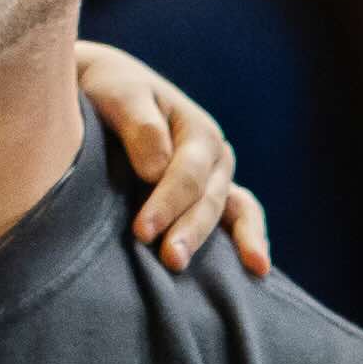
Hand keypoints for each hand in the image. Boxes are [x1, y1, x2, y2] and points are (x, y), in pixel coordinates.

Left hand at [77, 41, 275, 272]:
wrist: (109, 93)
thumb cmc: (112, 91)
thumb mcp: (120, 94)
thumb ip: (140, 126)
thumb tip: (157, 169)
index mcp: (199, 131)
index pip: (187, 175)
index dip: (167, 203)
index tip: (142, 231)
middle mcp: (215, 158)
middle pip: (209, 200)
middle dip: (191, 232)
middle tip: (171, 261)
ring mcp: (217, 181)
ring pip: (232, 214)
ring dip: (217, 243)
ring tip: (202, 269)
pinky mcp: (208, 199)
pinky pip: (238, 220)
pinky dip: (246, 242)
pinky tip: (253, 272)